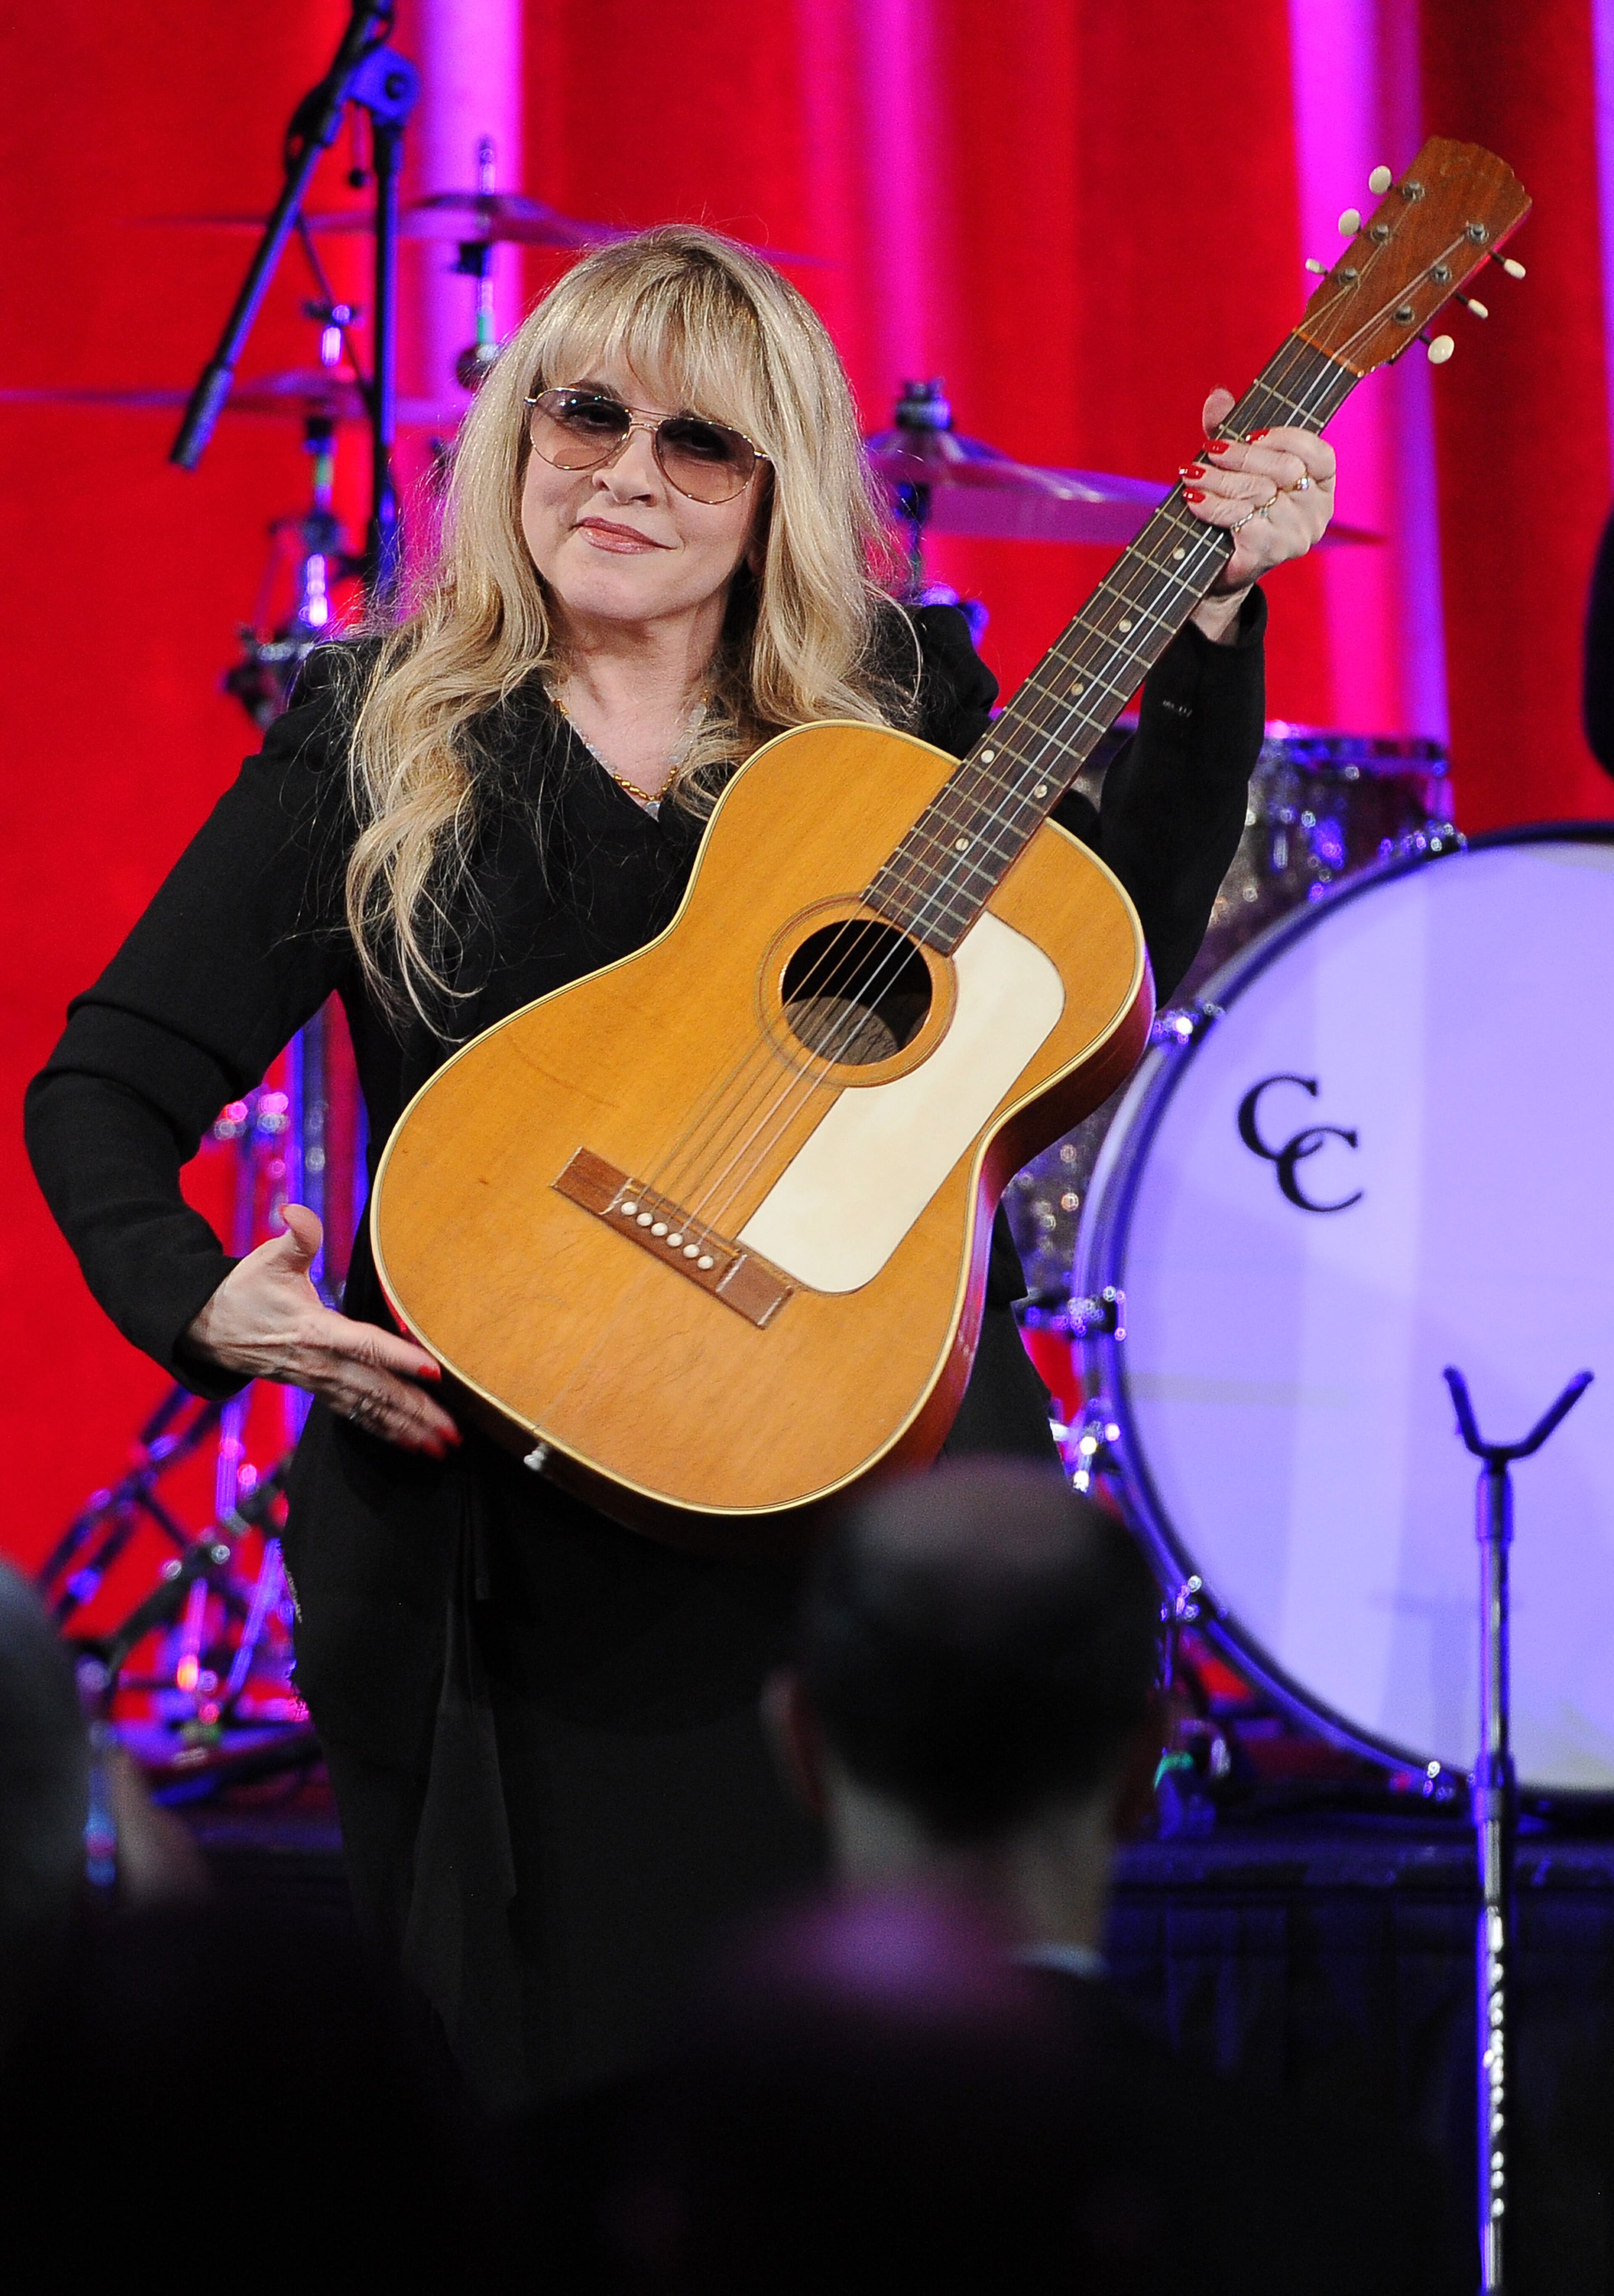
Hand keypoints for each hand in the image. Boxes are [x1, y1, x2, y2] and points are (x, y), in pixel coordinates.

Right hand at [183, 1203, 458, 1456]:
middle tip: (452, 1430)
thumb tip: (295, 1212)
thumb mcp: (268, 1259)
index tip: (433, 1370)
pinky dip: (385, 1431)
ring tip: (443, 1446)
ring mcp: (320, 1381)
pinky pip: (356, 1416)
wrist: (207, 1327)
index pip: (364, 1345)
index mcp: (317, 1329)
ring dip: (407, 1428)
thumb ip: (294, 1238)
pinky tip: (412, 1443)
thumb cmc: (245, 1290)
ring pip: (370, 1409)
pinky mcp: (319, 1390)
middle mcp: (322, 1362)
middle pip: (376, 1390)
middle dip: (415, 1410)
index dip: (399, 1357)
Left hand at [1184, 386, 1335, 639]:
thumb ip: (1229, 427)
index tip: (1252, 435)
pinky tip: (1194, 499)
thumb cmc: (1237, 507)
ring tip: (1192, 474)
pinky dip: (1213, 506)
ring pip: (1258, 494)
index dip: (1285, 438)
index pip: (1318, 453)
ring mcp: (1296, 536)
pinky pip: (1241, 519)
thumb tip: (1217, 395)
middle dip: (1242, 456)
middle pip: (1284, 470)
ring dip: (1219, 480)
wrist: (1221, 566)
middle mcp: (1316, 512)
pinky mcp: (1269, 553)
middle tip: (1209, 450)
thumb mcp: (1235, 463)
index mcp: (1321, 484)